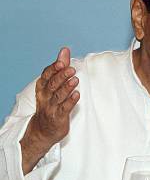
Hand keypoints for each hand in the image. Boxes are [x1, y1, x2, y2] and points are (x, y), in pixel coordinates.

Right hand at [20, 48, 79, 173]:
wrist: (43, 130)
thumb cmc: (50, 103)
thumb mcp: (53, 84)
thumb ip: (60, 67)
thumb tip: (65, 50)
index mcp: (43, 87)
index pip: (46, 75)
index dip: (53, 68)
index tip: (62, 61)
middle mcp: (45, 97)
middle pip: (52, 85)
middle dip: (61, 76)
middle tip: (71, 69)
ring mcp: (51, 107)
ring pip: (58, 96)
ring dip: (67, 88)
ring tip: (75, 80)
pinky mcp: (59, 117)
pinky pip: (64, 109)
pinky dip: (70, 102)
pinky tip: (77, 95)